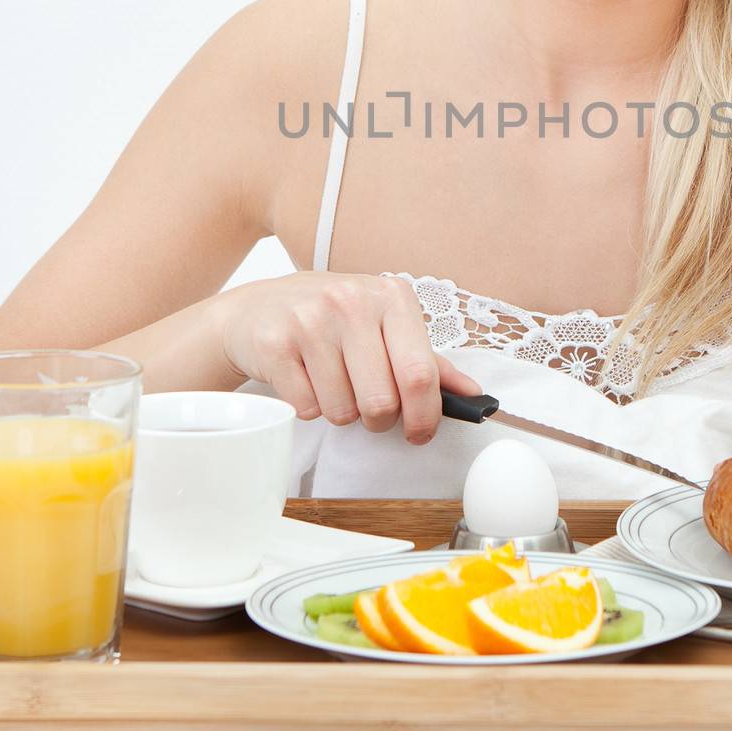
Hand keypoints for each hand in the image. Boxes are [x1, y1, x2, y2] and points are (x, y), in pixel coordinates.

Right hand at [218, 272, 482, 444]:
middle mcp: (352, 302)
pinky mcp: (275, 344)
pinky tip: (304, 378)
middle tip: (368, 405)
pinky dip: (308, 407)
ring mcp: (310, 320)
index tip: (420, 433)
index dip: (425, 416)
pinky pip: (306, 409)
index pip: (420, 373)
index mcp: (391, 297)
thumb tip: (474, 394)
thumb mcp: (384, 326)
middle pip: (382, 401)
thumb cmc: (332, 319)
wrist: (257, 308)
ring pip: (343, 411)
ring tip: (331, 382)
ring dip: (341, 411)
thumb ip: (429, 361)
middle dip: (378, 419)